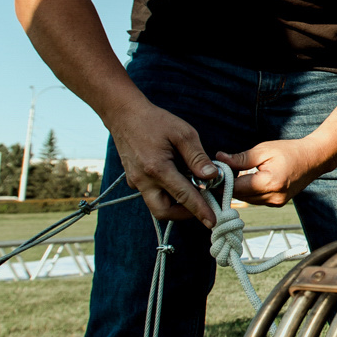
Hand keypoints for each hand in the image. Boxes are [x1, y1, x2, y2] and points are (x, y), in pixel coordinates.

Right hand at [105, 100, 219, 225]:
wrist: (124, 115)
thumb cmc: (155, 121)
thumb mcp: (183, 133)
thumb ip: (197, 157)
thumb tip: (211, 177)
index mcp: (157, 168)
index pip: (183, 196)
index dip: (200, 211)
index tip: (213, 222)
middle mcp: (143, 180)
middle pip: (164, 212)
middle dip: (184, 214)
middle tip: (202, 205)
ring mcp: (136, 181)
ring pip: (156, 206)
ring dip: (175, 205)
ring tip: (191, 190)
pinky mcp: (133, 180)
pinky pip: (151, 194)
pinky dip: (166, 194)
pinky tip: (177, 179)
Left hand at [219, 136, 330, 208]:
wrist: (314, 159)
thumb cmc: (290, 151)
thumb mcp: (263, 150)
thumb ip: (240, 158)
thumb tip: (219, 159)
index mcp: (270, 183)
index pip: (236, 187)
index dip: (223, 181)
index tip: (214, 172)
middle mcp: (273, 197)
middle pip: (240, 196)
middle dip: (229, 185)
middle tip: (221, 171)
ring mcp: (276, 203)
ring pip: (247, 199)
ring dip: (238, 188)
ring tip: (233, 173)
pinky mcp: (277, 203)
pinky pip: (256, 199)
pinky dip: (249, 191)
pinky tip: (247, 179)